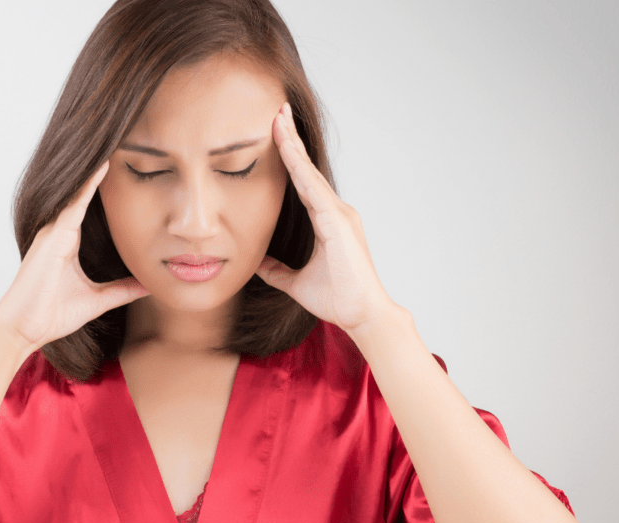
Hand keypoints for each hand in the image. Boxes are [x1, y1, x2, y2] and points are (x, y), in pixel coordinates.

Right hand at [0, 160, 150, 349]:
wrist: (23, 329)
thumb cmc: (51, 314)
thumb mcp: (98, 301)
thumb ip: (122, 290)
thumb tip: (148, 286)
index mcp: (68, 243)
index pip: (89, 208)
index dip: (104, 188)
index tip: (124, 168)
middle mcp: (59, 231)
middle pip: (83, 194)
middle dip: (100, 171)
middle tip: (121, 143)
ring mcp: (53, 232)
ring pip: (78, 193)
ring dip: (96, 171)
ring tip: (115, 144)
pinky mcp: (52, 237)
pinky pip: (72, 205)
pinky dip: (87, 186)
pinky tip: (102, 167)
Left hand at [254, 102, 397, 333]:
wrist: (363, 315)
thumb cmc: (337, 299)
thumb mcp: (295, 282)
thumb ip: (276, 270)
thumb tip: (256, 262)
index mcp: (328, 221)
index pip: (302, 182)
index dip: (289, 156)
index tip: (275, 132)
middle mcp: (336, 211)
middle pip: (306, 169)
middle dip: (291, 140)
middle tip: (276, 111)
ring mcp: (339, 213)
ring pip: (309, 173)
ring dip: (293, 145)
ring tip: (277, 119)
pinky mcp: (338, 221)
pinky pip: (314, 188)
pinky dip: (300, 167)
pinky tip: (287, 148)